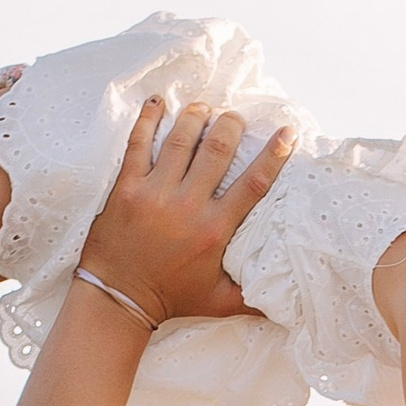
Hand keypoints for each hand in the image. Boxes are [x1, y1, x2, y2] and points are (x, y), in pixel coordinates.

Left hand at [77, 99, 293, 326]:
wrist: (119, 298)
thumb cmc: (172, 299)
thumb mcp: (218, 303)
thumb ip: (252, 297)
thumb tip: (285, 304)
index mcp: (215, 230)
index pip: (253, 183)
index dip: (274, 155)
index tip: (286, 133)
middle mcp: (188, 206)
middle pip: (217, 149)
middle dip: (231, 125)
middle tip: (234, 119)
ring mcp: (156, 192)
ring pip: (181, 138)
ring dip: (196, 116)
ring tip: (203, 108)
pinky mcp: (127, 186)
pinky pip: (138, 142)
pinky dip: (148, 119)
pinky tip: (158, 102)